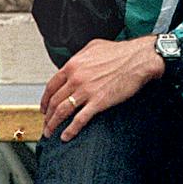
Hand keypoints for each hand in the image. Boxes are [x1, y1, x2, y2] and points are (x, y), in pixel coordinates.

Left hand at [40, 35, 165, 140]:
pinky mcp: (98, 102)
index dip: (45, 99)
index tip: (44, 107)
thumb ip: (79, 57)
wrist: (138, 59)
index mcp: (73, 65)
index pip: (51, 86)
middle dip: (47, 115)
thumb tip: (74, 63)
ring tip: (50, 132)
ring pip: (62, 111)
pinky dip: (70, 130)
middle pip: (54, 100)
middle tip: (46, 123)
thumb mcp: (93, 47)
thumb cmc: (120, 52)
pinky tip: (66, 136)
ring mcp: (86, 91)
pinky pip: (80, 120)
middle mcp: (76, 78)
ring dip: (53, 124)